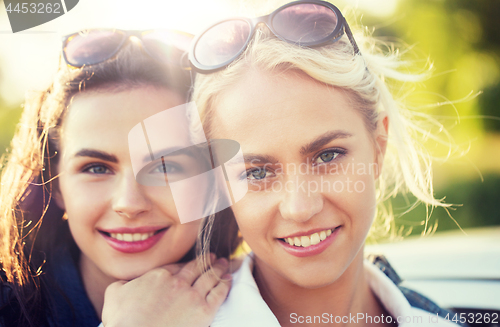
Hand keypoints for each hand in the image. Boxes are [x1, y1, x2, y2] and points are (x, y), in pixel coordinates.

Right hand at [101, 255, 230, 326]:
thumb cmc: (122, 320)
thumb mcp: (115, 293)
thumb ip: (123, 283)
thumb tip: (126, 282)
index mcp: (159, 275)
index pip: (177, 266)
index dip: (187, 264)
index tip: (193, 262)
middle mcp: (178, 282)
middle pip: (197, 267)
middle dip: (207, 260)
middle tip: (215, 256)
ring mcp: (192, 296)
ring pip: (210, 277)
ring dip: (219, 268)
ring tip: (224, 263)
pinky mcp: (203, 312)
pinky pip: (218, 294)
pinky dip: (225, 284)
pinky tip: (228, 279)